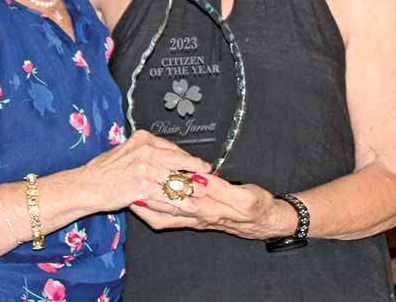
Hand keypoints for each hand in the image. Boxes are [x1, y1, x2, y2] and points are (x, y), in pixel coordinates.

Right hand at [80, 130, 210, 215]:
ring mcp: (146, 168)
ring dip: (191, 188)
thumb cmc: (103, 170)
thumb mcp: (125, 151)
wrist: (88, 185)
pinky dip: (181, 203)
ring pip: (175, 178)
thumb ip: (144, 152)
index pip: (171, 146)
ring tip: (201, 194)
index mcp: (142, 139)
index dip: (186, 156)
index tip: (196, 161)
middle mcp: (146, 150)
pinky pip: (168, 195)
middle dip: (195, 168)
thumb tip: (163, 156)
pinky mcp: (144, 186)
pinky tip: (189, 207)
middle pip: (179, 159)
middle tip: (207, 173)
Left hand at [132, 176, 296, 239]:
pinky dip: (154, 214)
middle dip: (150, 195)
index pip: (184, 195)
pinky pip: (169, 222)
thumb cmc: (256, 207)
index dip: (166, 184)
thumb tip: (200, 178)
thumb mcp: (244, 196)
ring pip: (166, 214)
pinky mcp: (195, 221)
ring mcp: (196, 220)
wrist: (264, 222)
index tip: (152, 172)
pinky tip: (142, 206)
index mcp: (212, 209)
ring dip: (148, 204)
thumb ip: (221, 188)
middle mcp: (199, 216)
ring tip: (130, 194)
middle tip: (133, 183)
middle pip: (169, 206)